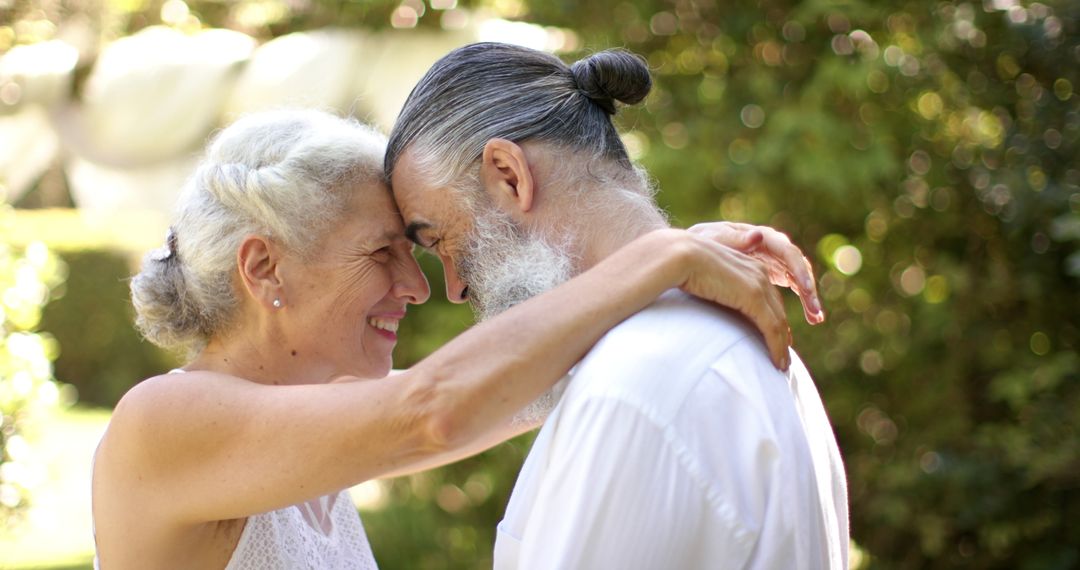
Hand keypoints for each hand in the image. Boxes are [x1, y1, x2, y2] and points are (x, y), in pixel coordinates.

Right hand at [660, 230, 791, 369]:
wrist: (677, 254)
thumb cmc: (680, 265)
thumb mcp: (705, 276)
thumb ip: (716, 285)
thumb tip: (710, 296)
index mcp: (747, 264)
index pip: (767, 296)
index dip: (773, 318)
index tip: (774, 338)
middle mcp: (758, 271)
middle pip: (776, 308)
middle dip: (781, 333)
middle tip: (781, 355)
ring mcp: (758, 283)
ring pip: (778, 321)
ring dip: (781, 345)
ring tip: (780, 365)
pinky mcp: (753, 297)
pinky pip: (771, 328)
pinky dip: (777, 347)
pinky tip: (778, 363)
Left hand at [689, 222, 824, 324]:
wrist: (696, 247)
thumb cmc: (704, 241)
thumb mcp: (714, 237)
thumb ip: (734, 238)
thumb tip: (757, 236)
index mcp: (763, 236)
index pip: (788, 252)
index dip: (798, 271)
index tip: (805, 289)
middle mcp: (775, 247)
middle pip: (798, 267)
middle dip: (808, 290)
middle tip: (815, 310)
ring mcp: (776, 260)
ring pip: (800, 278)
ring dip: (809, 298)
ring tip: (816, 318)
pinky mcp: (775, 273)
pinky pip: (794, 287)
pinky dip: (803, 301)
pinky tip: (812, 317)